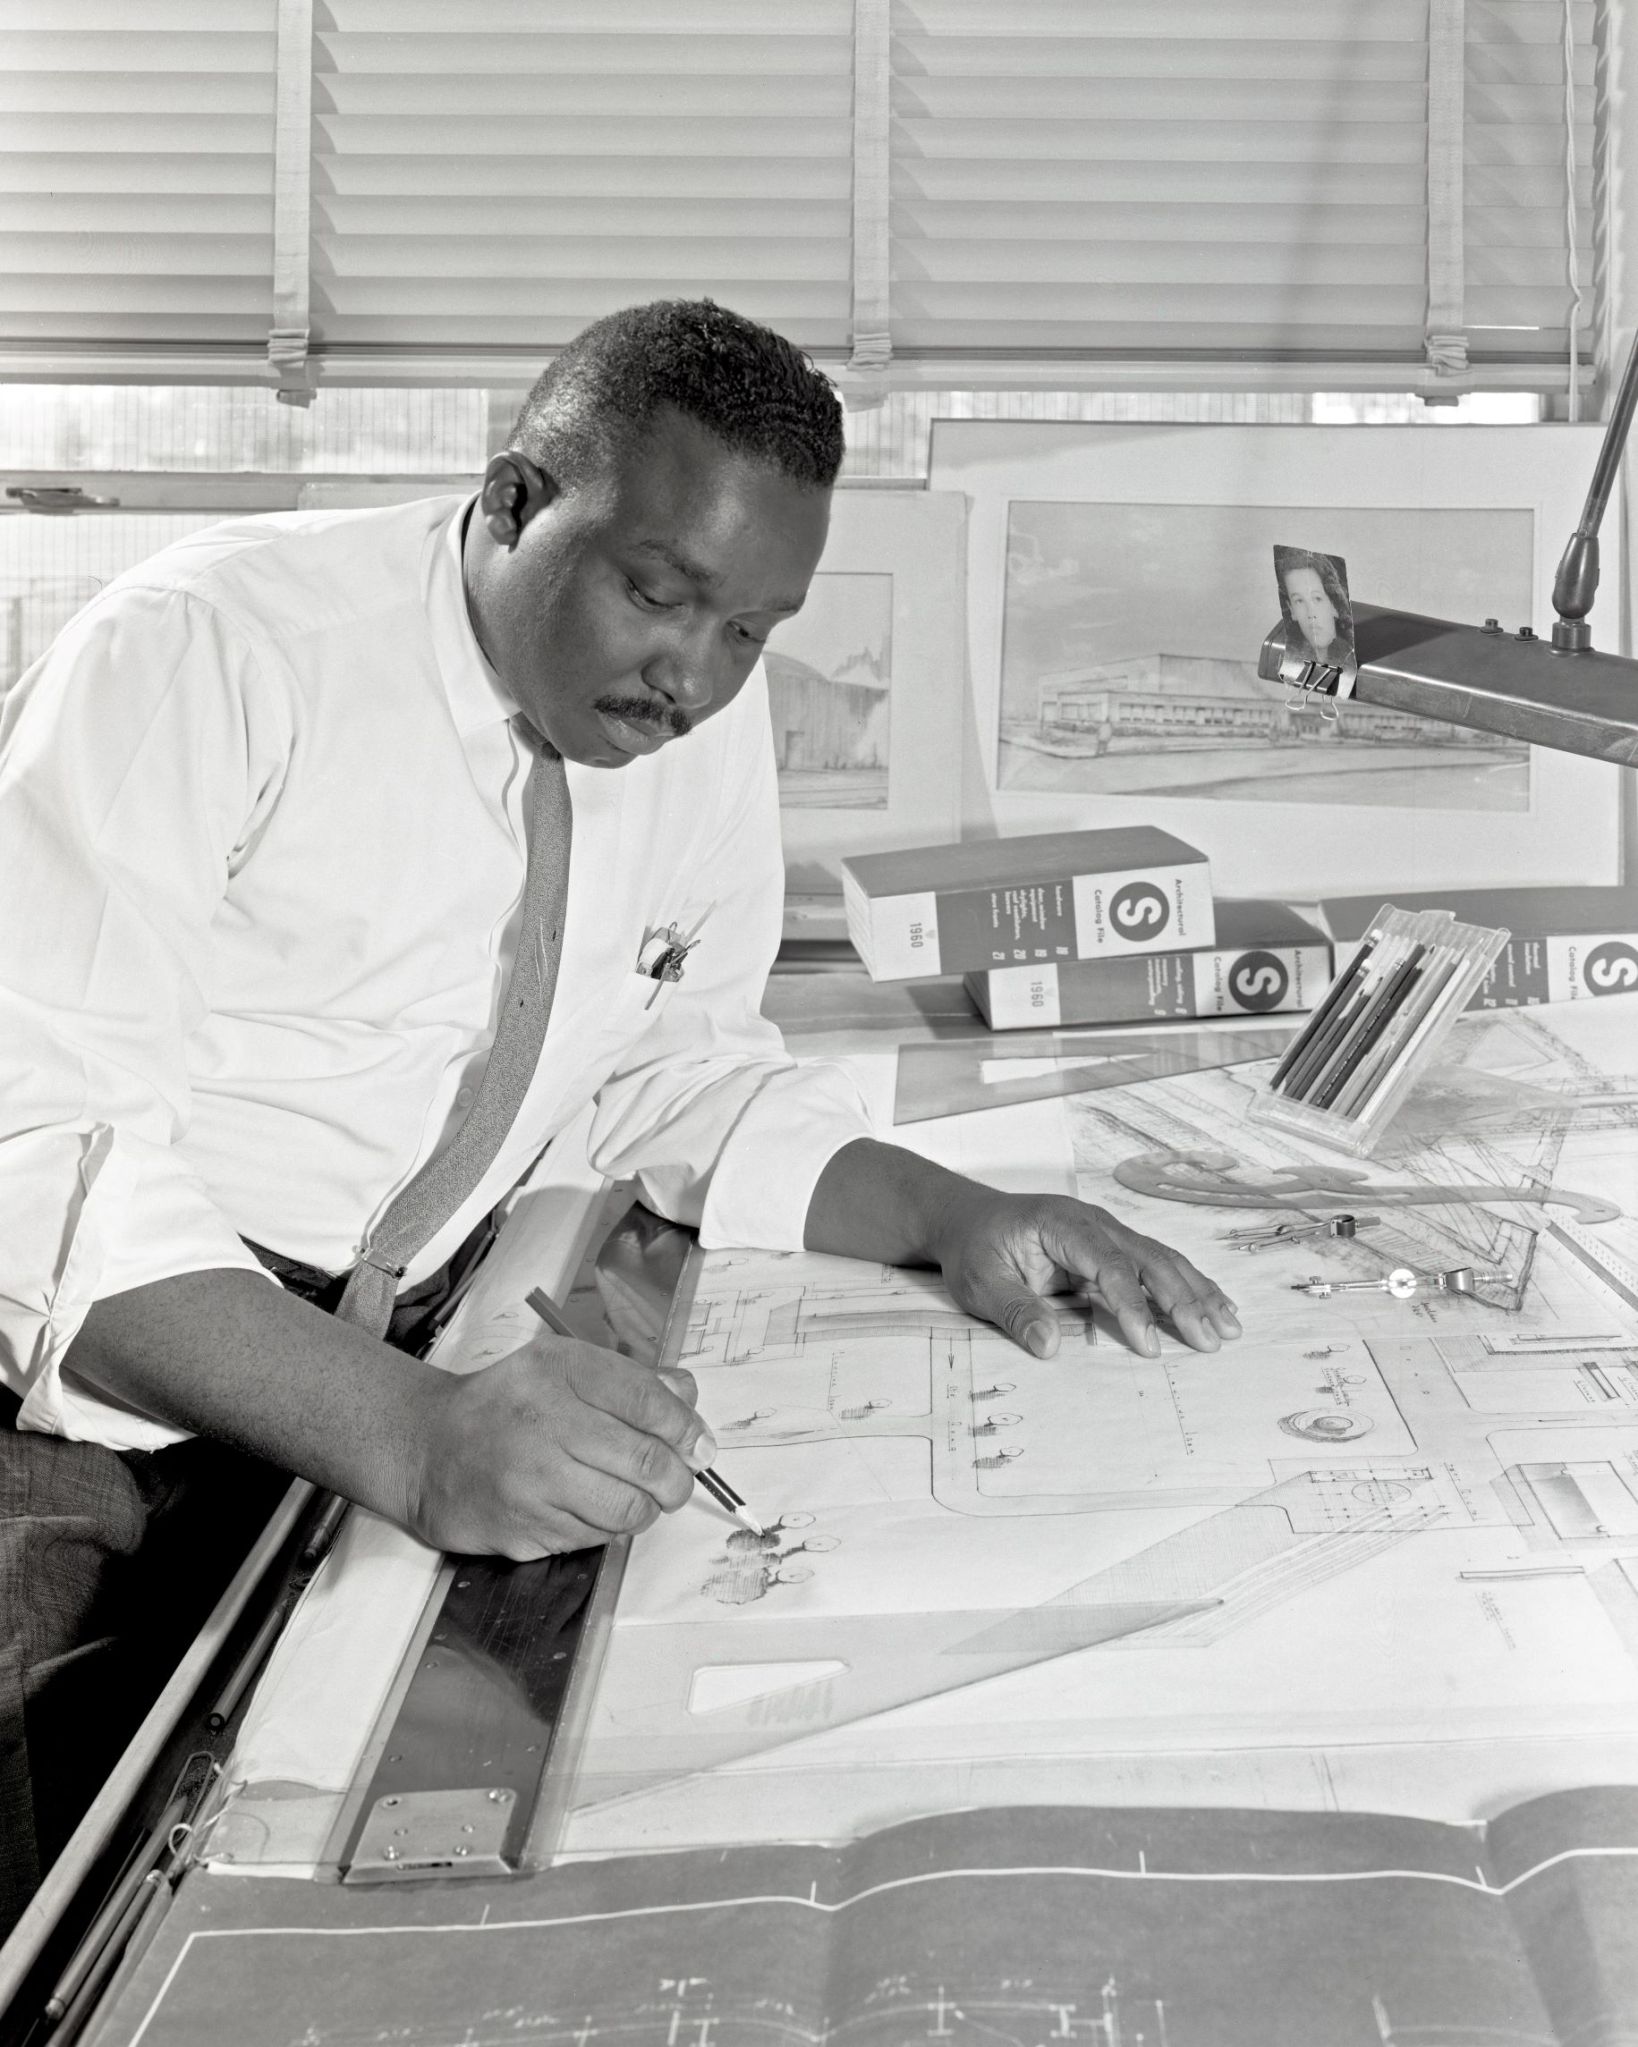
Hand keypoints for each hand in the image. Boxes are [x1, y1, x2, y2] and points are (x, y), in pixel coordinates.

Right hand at [408, 1334, 712, 1558]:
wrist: (427, 1446)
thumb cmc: (506, 1406)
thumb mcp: (563, 1367)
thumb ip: (630, 1380)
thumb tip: (688, 1400)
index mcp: (562, 1370)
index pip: (650, 1402)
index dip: (686, 1430)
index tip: (698, 1447)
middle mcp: (547, 1421)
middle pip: (649, 1462)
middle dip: (677, 1481)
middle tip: (676, 1483)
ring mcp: (533, 1480)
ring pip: (629, 1510)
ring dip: (644, 1510)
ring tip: (633, 1499)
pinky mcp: (523, 1528)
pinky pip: (594, 1538)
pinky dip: (604, 1529)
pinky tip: (586, 1509)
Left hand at [929, 1184, 1240, 1359]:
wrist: (968, 1218)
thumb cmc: (974, 1248)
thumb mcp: (979, 1283)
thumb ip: (1015, 1312)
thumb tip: (1049, 1348)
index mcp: (1062, 1224)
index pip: (1107, 1263)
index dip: (1131, 1303)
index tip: (1150, 1343)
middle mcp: (1094, 1223)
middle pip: (1148, 1258)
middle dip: (1183, 1300)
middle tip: (1211, 1340)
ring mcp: (1107, 1232)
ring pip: (1162, 1260)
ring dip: (1197, 1293)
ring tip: (1229, 1328)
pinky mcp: (1112, 1248)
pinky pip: (1156, 1265)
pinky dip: (1188, 1286)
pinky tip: (1215, 1306)